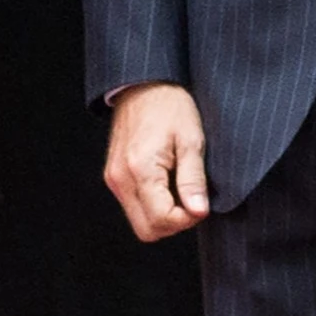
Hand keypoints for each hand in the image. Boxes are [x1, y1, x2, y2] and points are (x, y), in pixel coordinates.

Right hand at [103, 82, 211, 242]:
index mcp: (140, 169)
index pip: (162, 220)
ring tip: (180, 189)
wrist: (143, 84)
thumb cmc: (169, 105)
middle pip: (147, 231)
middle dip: (174, 224)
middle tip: (192, 201)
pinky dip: (152, 206)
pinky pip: (133, 207)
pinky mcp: (113, 176)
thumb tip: (198, 211)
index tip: (201, 203)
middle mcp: (120, 178)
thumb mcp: (191, 139)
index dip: (187, 219)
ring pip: (140, 222)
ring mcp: (114, 179)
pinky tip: (167, 184)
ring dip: (163, 216)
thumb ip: (193, 179)